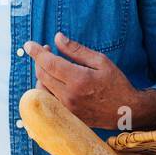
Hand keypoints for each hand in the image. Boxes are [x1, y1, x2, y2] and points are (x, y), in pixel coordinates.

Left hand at [22, 32, 155, 130]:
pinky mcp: (67, 116)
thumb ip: (76, 50)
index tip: (29, 44)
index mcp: (78, 79)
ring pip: (41, 89)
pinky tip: (53, 81)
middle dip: (40, 60)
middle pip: (42, 75)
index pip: (48, 63)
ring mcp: (67, 108)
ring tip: (50, 65)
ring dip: (41, 75)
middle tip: (46, 50)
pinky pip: (48, 101)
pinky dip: (45, 89)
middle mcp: (69, 96)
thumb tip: (57, 38)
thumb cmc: (116, 83)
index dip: (36, 52)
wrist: (126, 111)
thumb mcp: (100, 61)